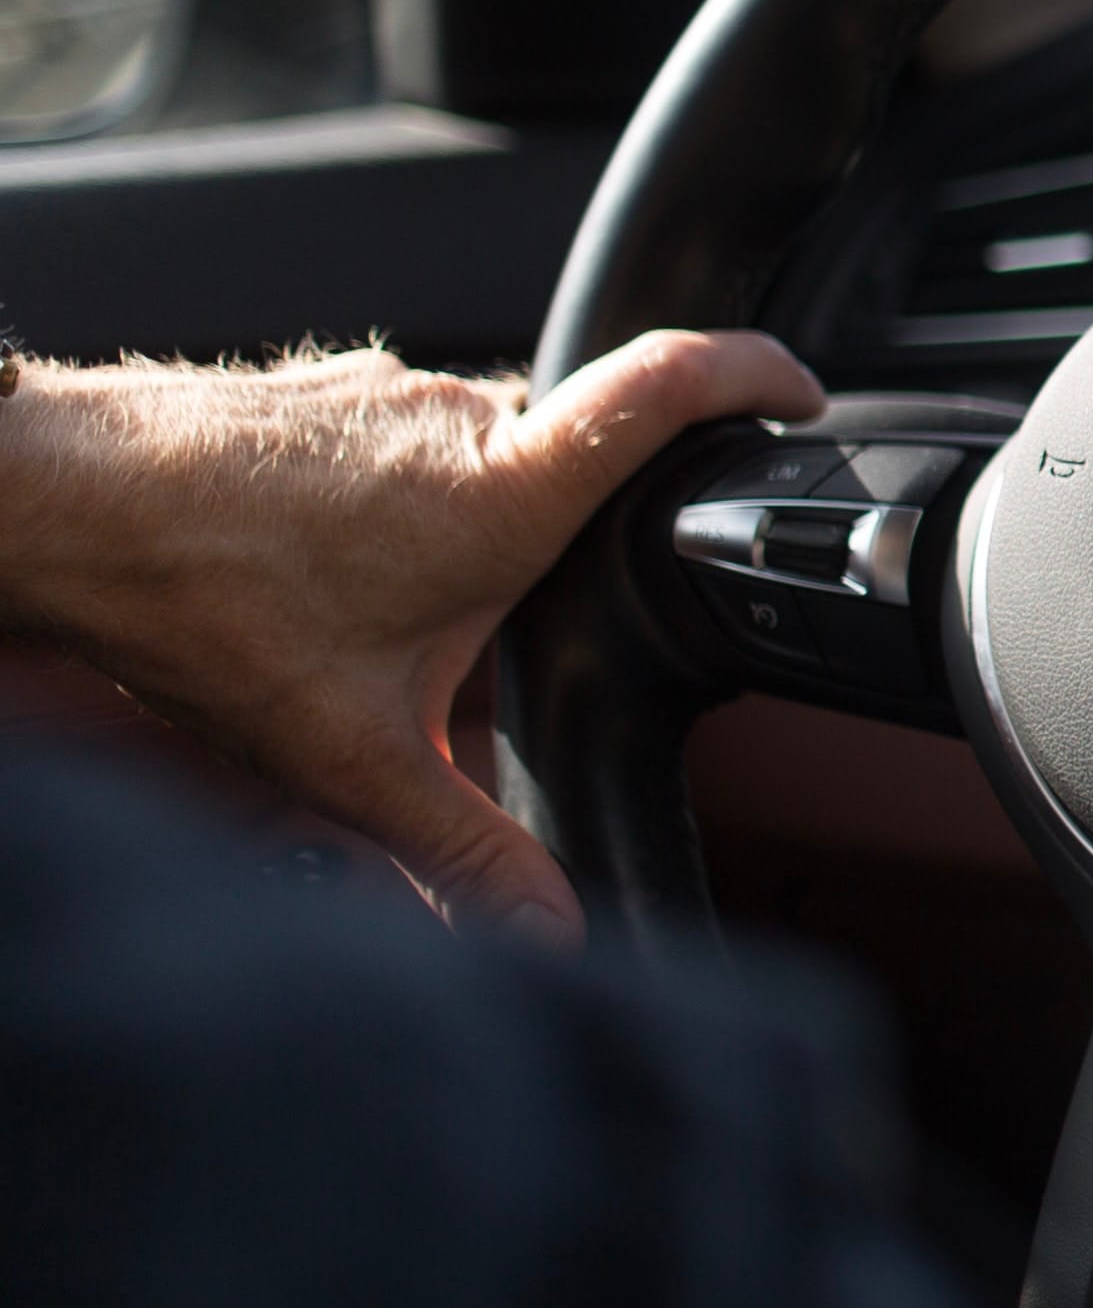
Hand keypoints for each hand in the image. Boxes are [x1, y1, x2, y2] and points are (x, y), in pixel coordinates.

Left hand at [0, 332, 823, 939]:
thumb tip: (548, 932)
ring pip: (475, 458)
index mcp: (505, 489)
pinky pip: (399, 443)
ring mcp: (383, 391)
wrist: (44, 502)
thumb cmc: (193, 598)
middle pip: (570, 459)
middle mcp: (456, 416)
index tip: (803, 395)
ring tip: (381, 627)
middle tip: (511, 638)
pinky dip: (388, 509)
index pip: (674, 383)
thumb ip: (462, 849)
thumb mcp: (347, 753)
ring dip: (460, 536)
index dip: (759, 374)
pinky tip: (317, 582)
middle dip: (562, 548)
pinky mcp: (319, 390)